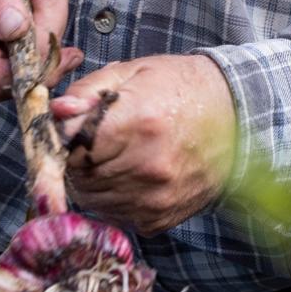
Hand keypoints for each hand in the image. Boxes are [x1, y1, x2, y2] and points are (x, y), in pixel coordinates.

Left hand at [50, 53, 236, 234]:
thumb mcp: (130, 73)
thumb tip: (56, 111)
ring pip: (93, 200)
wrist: (235, 114)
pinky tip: (129, 175)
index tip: (72, 130)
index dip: (66, 138)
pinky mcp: (163, 219)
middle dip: (76, 159)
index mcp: (137, 123)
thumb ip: (86, 92)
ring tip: (112, 156)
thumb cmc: (176, 87)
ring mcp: (157, 198)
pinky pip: (117, 216)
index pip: (72, 146)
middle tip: (92, 141)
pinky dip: (113, 199)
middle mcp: (148, 167)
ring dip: (92, 181)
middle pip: (79, 176)